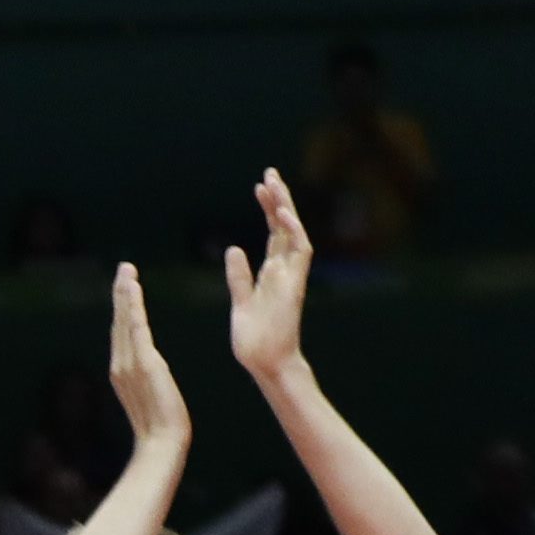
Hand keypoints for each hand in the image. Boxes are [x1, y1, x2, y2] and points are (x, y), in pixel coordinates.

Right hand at [106, 261, 187, 453]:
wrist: (162, 444)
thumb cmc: (162, 428)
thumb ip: (150, 380)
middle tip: (124, 268)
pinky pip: (137, 330)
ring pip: (125, 322)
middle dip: (121, 294)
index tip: (127, 286)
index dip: (123, 308)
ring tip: (127, 272)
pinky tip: (133, 291)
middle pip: (119, 322)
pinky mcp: (145, 364)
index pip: (122, 333)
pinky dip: (133, 309)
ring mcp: (130, 365)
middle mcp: (120, 365)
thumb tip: (152, 372)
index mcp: (123, 371)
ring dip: (125, 294)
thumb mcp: (154, 397)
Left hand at [226, 168, 314, 379]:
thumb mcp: (240, 301)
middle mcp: (284, 269)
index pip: (273, 233)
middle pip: (283, 226)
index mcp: (271, 272)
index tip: (260, 187)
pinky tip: (283, 213)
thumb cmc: (254, 338)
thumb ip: (239, 276)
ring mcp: (291, 275)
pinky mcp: (294, 284)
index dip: (268, 209)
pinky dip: (293, 232)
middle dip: (278, 199)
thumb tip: (234, 249)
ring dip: (284, 208)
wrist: (265, 362)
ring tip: (274, 183)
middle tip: (269, 173)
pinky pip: (300, 252)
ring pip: (292, 232)